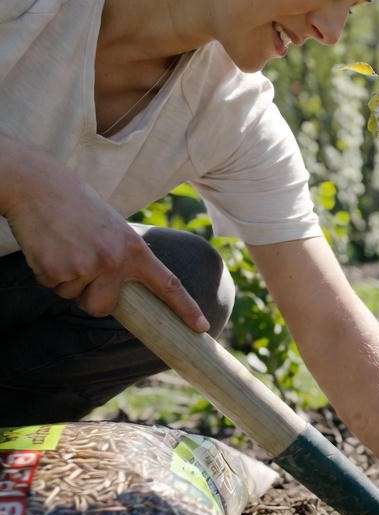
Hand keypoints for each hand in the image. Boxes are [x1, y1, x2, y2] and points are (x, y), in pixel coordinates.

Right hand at [3, 150, 208, 330]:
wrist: (41, 187)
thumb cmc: (80, 209)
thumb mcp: (115, 230)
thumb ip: (124, 259)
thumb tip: (123, 293)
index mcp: (135, 250)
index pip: (168, 285)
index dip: (185, 308)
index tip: (202, 327)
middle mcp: (114, 261)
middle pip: (103, 308)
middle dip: (90, 297)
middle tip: (81, 265)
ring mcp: (86, 267)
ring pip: (72, 297)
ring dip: (65, 280)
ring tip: (64, 247)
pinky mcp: (56, 270)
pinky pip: (51, 285)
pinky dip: (46, 271)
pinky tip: (48, 246)